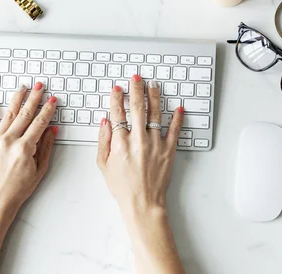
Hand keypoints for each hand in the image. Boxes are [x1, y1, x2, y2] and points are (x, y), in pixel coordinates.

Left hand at [0, 82, 57, 212]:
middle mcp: (8, 141)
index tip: (52, 100)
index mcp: (24, 148)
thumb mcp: (39, 170)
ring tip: (22, 88)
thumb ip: (46, 147)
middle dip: (33, 98)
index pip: (39, 123)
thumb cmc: (18, 189)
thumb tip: (52, 129)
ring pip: (8, 115)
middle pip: (24, 114)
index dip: (47, 110)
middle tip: (39, 86)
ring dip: (16, 100)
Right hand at [97, 75, 183, 213]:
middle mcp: (138, 140)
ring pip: (155, 114)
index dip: (116, 97)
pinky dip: (177, 118)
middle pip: (137, 107)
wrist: (143, 203)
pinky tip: (178, 108)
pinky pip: (174, 130)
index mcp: (121, 142)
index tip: (117, 88)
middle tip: (136, 78)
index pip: (118, 112)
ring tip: (153, 86)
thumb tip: (105, 121)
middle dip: (136, 89)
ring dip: (154, 97)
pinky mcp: (168, 151)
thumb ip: (103, 140)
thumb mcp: (104, 164)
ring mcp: (155, 144)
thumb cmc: (122, 187)